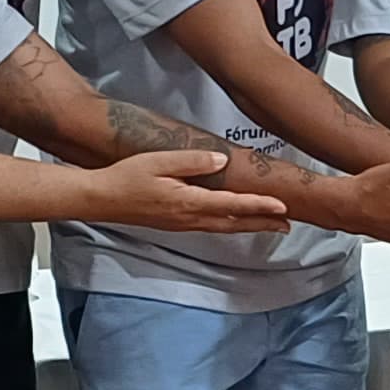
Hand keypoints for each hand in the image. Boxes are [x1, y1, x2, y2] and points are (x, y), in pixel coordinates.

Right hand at [93, 145, 290, 236]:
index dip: (260, 206)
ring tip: (273, 225)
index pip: (232, 205)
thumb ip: (192, 162)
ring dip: (250, 226)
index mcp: (188, 202)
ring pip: (225, 227)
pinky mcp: (176, 224)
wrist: (100, 199)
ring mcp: (182, 224)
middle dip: (264, 223)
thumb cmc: (126, 177)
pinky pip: (212, 226)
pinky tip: (237, 221)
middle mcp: (189, 218)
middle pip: (234, 222)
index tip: (283, 206)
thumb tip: (222, 161)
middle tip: (289, 223)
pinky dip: (232, 225)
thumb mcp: (158, 161)